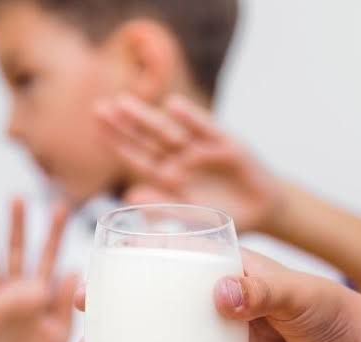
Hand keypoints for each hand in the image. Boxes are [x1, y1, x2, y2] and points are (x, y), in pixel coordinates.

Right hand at [0, 198, 77, 341]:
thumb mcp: (58, 335)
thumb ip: (64, 305)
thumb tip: (74, 271)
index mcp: (38, 291)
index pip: (49, 256)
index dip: (55, 233)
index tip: (61, 207)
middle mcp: (14, 288)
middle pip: (16, 251)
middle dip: (18, 225)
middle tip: (19, 198)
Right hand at [73, 249, 360, 341]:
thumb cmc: (328, 311)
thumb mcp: (297, 292)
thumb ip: (260, 291)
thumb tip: (221, 296)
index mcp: (226, 265)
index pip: (173, 251)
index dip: (135, 252)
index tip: (105, 260)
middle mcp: (210, 295)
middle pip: (153, 290)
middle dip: (114, 293)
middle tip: (83, 302)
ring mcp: (211, 329)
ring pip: (157, 327)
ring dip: (122, 332)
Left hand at [96, 94, 282, 232]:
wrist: (264, 212)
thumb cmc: (225, 218)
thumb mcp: (193, 218)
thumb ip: (163, 207)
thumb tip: (128, 196)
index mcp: (169, 177)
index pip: (138, 157)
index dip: (117, 142)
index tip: (96, 126)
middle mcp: (182, 158)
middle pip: (148, 139)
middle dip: (125, 124)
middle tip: (99, 109)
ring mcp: (204, 149)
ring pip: (171, 131)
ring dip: (148, 118)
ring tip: (124, 104)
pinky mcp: (228, 144)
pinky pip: (206, 130)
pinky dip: (191, 118)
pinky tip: (172, 105)